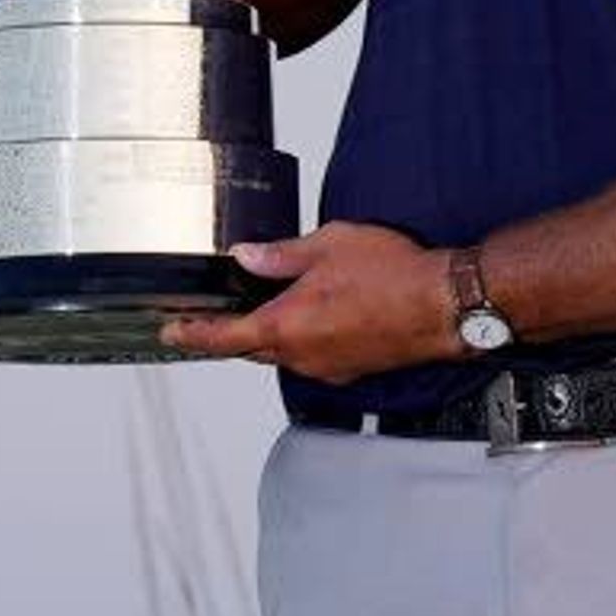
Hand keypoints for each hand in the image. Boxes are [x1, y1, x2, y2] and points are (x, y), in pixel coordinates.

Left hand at [161, 224, 457, 383]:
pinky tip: (319, 317)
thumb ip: (280, 256)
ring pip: (284, 354)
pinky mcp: (352, 369)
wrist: (444, 305)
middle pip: (250, 349)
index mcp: (284, 325)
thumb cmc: (394, 275)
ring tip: (278, 307)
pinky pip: (314, 357)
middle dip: (233, 334)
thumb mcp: (327, 246)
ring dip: (274, 335)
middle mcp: (301, 355)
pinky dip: (306, 340)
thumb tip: (247, 257)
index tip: (172, 333)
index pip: (222, 337)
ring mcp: (327, 366)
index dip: (192, 335)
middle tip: (217, 318)